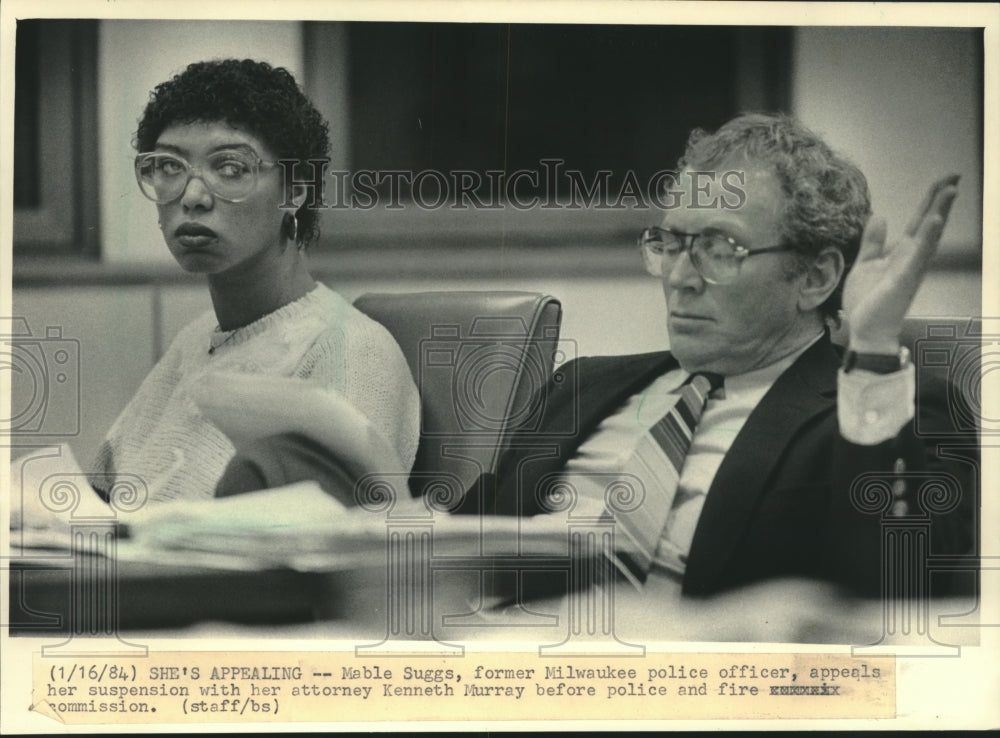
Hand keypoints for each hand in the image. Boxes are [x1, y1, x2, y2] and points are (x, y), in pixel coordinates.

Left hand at [842, 175, 959, 352]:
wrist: (865, 330)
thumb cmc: (867, 302)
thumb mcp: (865, 265)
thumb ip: (873, 242)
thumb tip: (880, 216)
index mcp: (902, 253)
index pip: (919, 221)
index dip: (930, 201)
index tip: (944, 180)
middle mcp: (912, 259)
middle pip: (929, 223)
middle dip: (941, 199)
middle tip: (955, 175)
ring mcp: (911, 269)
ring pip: (929, 236)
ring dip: (940, 212)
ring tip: (951, 190)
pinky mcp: (904, 280)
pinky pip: (918, 257)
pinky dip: (928, 238)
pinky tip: (934, 221)